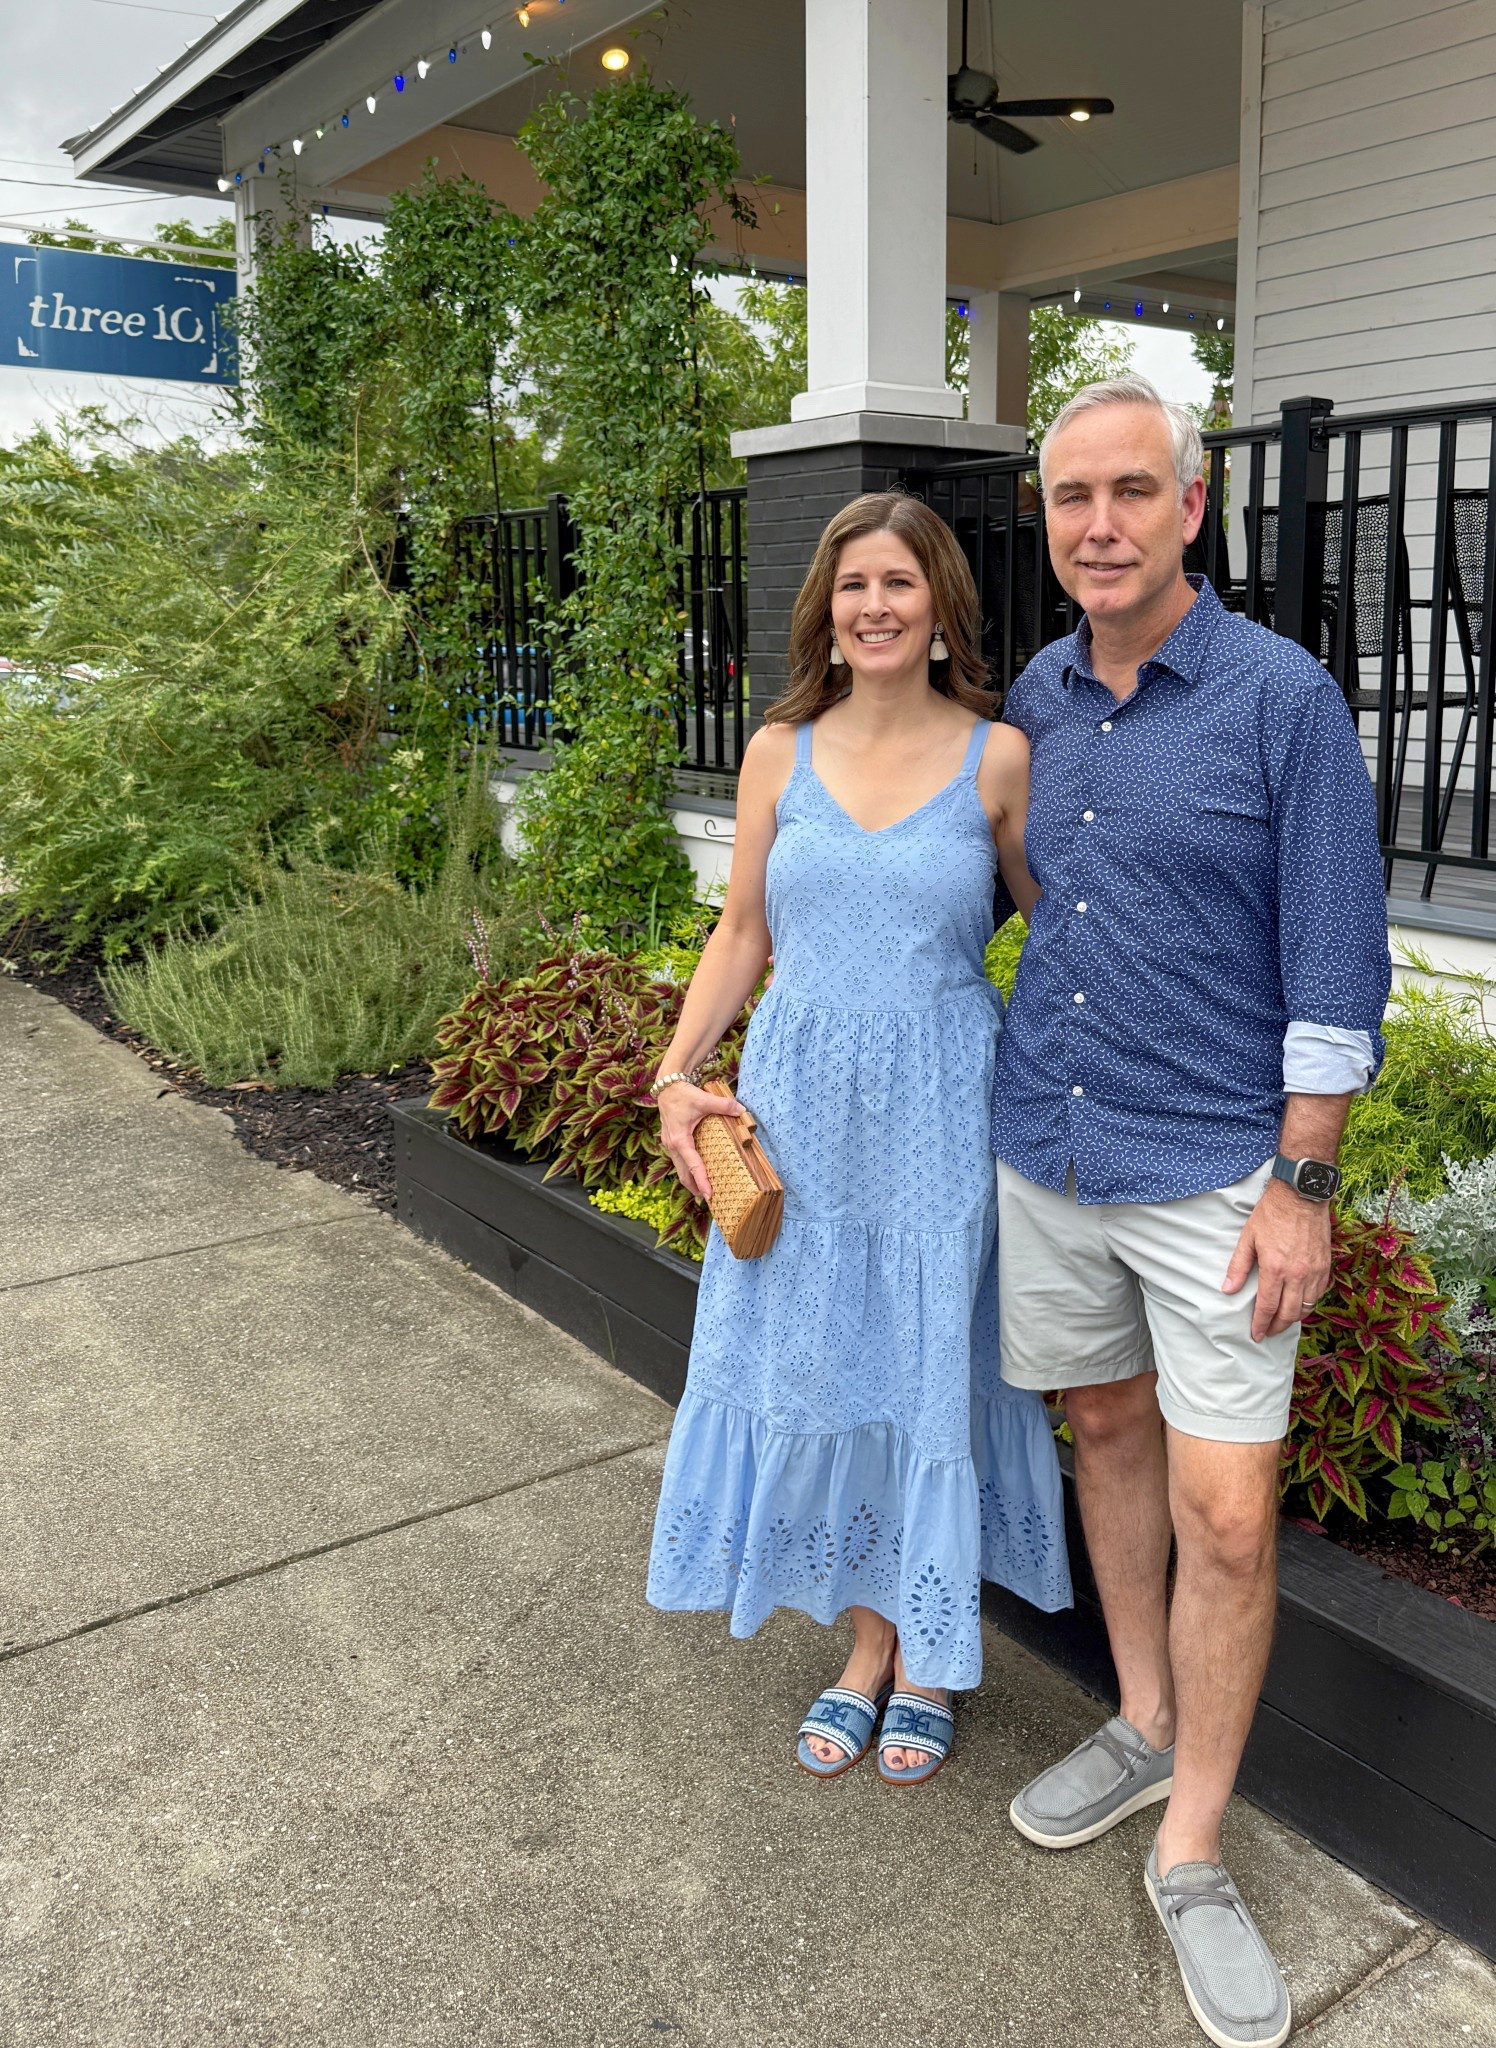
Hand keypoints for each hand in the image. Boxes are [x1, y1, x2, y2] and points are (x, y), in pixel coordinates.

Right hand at [656, 1081, 744, 1201]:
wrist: (666, 1087)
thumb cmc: (682, 1094)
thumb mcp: (703, 1098)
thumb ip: (723, 1105)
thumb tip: (741, 1110)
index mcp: (680, 1139)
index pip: (693, 1165)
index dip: (702, 1181)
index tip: (709, 1195)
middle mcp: (673, 1145)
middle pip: (683, 1174)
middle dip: (695, 1188)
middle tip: (709, 1200)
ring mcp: (670, 1145)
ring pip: (679, 1169)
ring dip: (690, 1181)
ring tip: (702, 1192)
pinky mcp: (672, 1142)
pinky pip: (679, 1161)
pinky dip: (687, 1170)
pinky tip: (696, 1173)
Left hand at [1222, 1178, 1331, 1341]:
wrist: (1301, 1196)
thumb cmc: (1272, 1214)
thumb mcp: (1248, 1239)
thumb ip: (1238, 1267)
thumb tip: (1228, 1290)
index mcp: (1275, 1269)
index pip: (1267, 1307)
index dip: (1261, 1324)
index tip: (1256, 1334)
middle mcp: (1297, 1275)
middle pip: (1289, 1313)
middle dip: (1277, 1327)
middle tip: (1268, 1332)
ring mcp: (1314, 1272)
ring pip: (1306, 1307)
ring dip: (1294, 1318)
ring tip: (1282, 1322)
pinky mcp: (1326, 1266)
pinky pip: (1319, 1294)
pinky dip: (1309, 1304)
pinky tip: (1300, 1304)